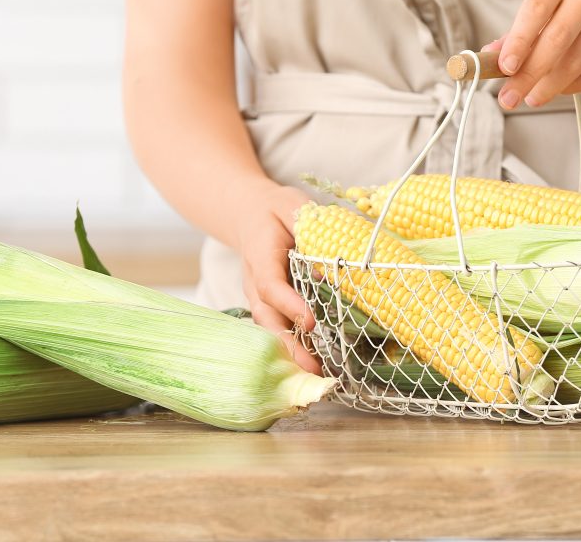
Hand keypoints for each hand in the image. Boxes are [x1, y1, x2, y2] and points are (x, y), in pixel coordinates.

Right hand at [237, 183, 321, 373]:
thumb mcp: (292, 206)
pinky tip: (315, 365)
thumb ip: (308, 227)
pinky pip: (277, 328)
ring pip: (269, 328)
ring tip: (316, 375)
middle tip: (313, 367)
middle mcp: (254, 281)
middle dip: (288, 344)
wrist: (249, 214)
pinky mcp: (268, 305)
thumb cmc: (275, 210)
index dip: (289, 304)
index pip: (270, 284)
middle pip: (266, 317)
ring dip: (291, 353)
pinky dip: (293, 348)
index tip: (312, 320)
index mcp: (259, 255)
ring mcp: (258, 296)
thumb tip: (331, 256)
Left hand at [486, 0, 580, 109]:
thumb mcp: (533, 21)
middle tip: (509, 97)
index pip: (535, 9)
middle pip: (556, 39)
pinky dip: (569, 88)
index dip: (518, 41)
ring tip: (530, 98)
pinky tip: (557, 89)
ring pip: (574, 62)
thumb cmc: (560, 20)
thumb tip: (488, 56)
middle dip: (529, 74)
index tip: (505, 68)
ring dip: (547, 87)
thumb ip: (511, 38)